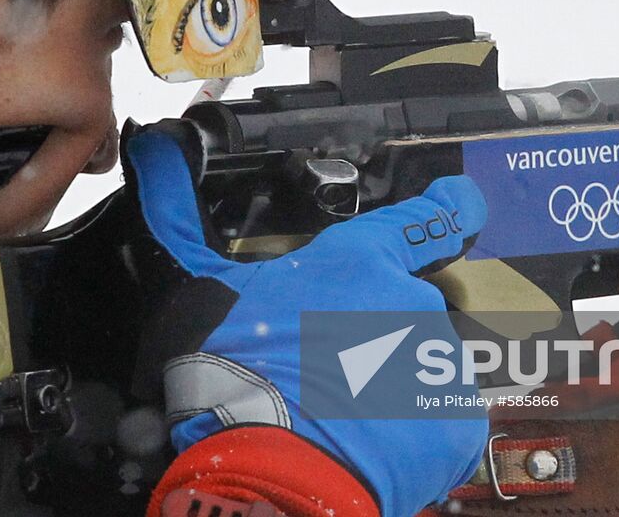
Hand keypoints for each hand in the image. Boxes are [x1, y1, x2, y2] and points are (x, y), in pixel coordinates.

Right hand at [125, 122, 488, 516]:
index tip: (463, 202)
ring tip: (336, 411)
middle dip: (370, 333)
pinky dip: (409, 433)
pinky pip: (436, 421)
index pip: (424, 217)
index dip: (449, 206)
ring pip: (418, 365)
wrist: (269, 472)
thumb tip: (155, 145)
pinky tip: (364, 441)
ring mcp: (438, 363)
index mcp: (358, 262)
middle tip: (321, 366)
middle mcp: (409, 302)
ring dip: (386, 383)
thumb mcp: (194, 283)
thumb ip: (177, 208)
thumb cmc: (230, 374)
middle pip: (401, 309)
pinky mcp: (454, 422)